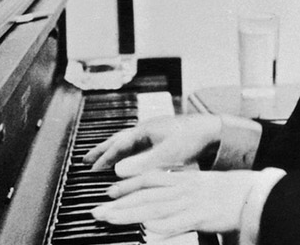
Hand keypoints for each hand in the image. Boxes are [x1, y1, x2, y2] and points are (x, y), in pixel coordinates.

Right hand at [83, 114, 221, 175]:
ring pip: (129, 142)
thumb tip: (117, 170)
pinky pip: (139, 146)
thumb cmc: (192, 138)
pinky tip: (129, 161)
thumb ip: (142, 163)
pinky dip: (129, 154)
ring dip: (115, 152)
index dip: (105, 157)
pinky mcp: (163, 138)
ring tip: (103, 160)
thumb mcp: (166, 153)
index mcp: (145, 129)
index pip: (119, 144)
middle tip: (86, 159)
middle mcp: (147, 128)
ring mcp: (155, 132)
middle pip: (119, 139)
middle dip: (102, 150)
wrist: (213, 130)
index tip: (92, 169)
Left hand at [91, 170, 258, 234]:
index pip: (150, 179)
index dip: (127, 185)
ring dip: (130, 214)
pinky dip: (163, 226)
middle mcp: (183, 189)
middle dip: (119, 203)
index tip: (109, 192)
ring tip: (109, 219)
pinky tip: (148, 230)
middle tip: (98, 211)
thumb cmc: (230, 192)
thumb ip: (181, 191)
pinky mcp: (203, 217)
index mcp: (183, 180)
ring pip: (155, 208)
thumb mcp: (201, 186)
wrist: (255, 193)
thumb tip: (164, 203)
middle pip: (145, 195)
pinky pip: (179, 222)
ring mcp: (191, 202)